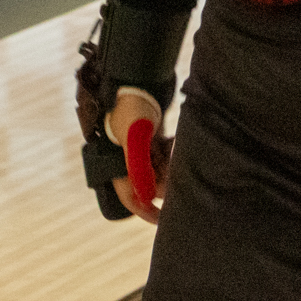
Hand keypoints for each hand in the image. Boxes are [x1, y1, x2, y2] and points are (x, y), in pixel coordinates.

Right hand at [107, 89, 164, 223]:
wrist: (136, 80)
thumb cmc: (132, 108)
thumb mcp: (136, 137)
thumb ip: (140, 166)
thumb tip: (149, 196)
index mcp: (118, 167)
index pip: (133, 201)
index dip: (148, 213)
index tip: (165, 220)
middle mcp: (128, 163)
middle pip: (151, 186)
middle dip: (167, 183)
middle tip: (181, 175)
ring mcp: (140, 152)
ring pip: (160, 171)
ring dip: (171, 167)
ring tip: (173, 150)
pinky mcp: (150, 141)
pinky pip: (163, 157)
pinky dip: (171, 154)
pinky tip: (173, 143)